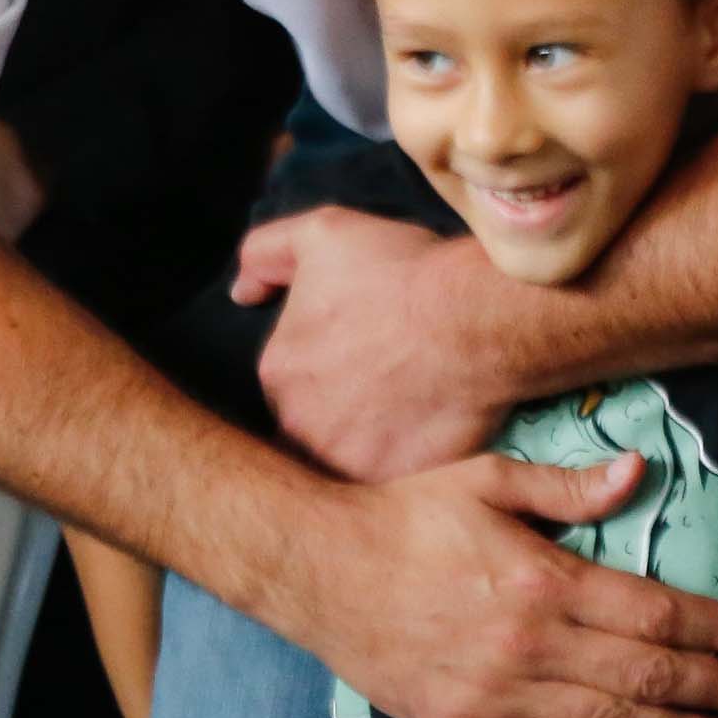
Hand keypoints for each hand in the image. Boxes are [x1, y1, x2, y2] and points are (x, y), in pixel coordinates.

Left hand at [243, 207, 514, 480]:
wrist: (476, 318)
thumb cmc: (403, 272)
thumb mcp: (323, 234)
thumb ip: (267, 253)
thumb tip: (241, 291)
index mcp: (277, 369)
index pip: (290, 380)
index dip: (328, 366)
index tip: (365, 352)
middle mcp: (296, 423)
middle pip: (313, 424)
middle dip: (343, 409)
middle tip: (389, 386)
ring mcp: (342, 460)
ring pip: (347, 456)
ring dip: (368, 441)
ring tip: (410, 413)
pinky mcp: (389, 484)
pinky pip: (389, 483)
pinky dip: (403, 464)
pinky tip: (428, 436)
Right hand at [291, 448, 717, 717]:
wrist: (317, 569)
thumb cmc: (404, 515)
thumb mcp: (485, 479)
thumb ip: (566, 485)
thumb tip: (637, 471)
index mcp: (543, 578)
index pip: (653, 609)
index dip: (716, 627)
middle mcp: (530, 643)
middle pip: (647, 671)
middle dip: (717, 686)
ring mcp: (499, 691)